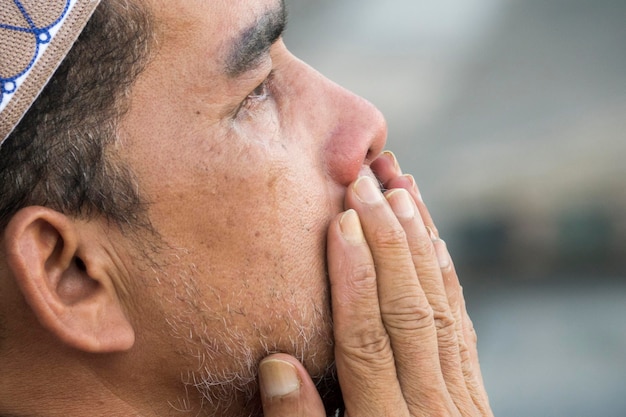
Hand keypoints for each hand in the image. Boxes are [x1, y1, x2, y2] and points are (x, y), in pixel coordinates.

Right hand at [258, 151, 492, 415]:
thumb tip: (278, 365)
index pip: (367, 338)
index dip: (352, 277)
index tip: (341, 221)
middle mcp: (432, 407)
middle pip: (407, 311)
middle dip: (387, 241)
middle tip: (370, 181)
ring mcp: (461, 401)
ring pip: (441, 309)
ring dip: (421, 245)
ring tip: (404, 192)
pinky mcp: (474, 398)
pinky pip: (463, 328)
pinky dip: (448, 280)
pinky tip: (436, 245)